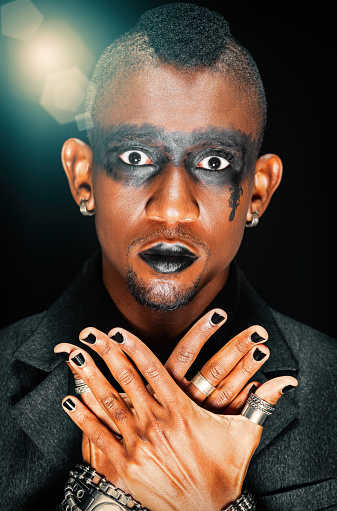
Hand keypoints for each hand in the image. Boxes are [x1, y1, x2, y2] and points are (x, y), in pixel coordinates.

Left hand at [57, 318, 296, 510]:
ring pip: (108, 402)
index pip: (153, 369)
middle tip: (88, 333)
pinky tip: (70, 398)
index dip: (133, 348)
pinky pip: (97, 435)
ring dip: (89, 376)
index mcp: (181, 409)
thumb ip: (260, 404)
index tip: (117, 331)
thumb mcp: (244, 435)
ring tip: (75, 356)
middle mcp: (156, 422)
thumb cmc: (223, 472)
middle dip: (106, 353)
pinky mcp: (123, 465)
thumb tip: (286, 382)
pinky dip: (81, 416)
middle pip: (126, 379)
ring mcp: (137, 443)